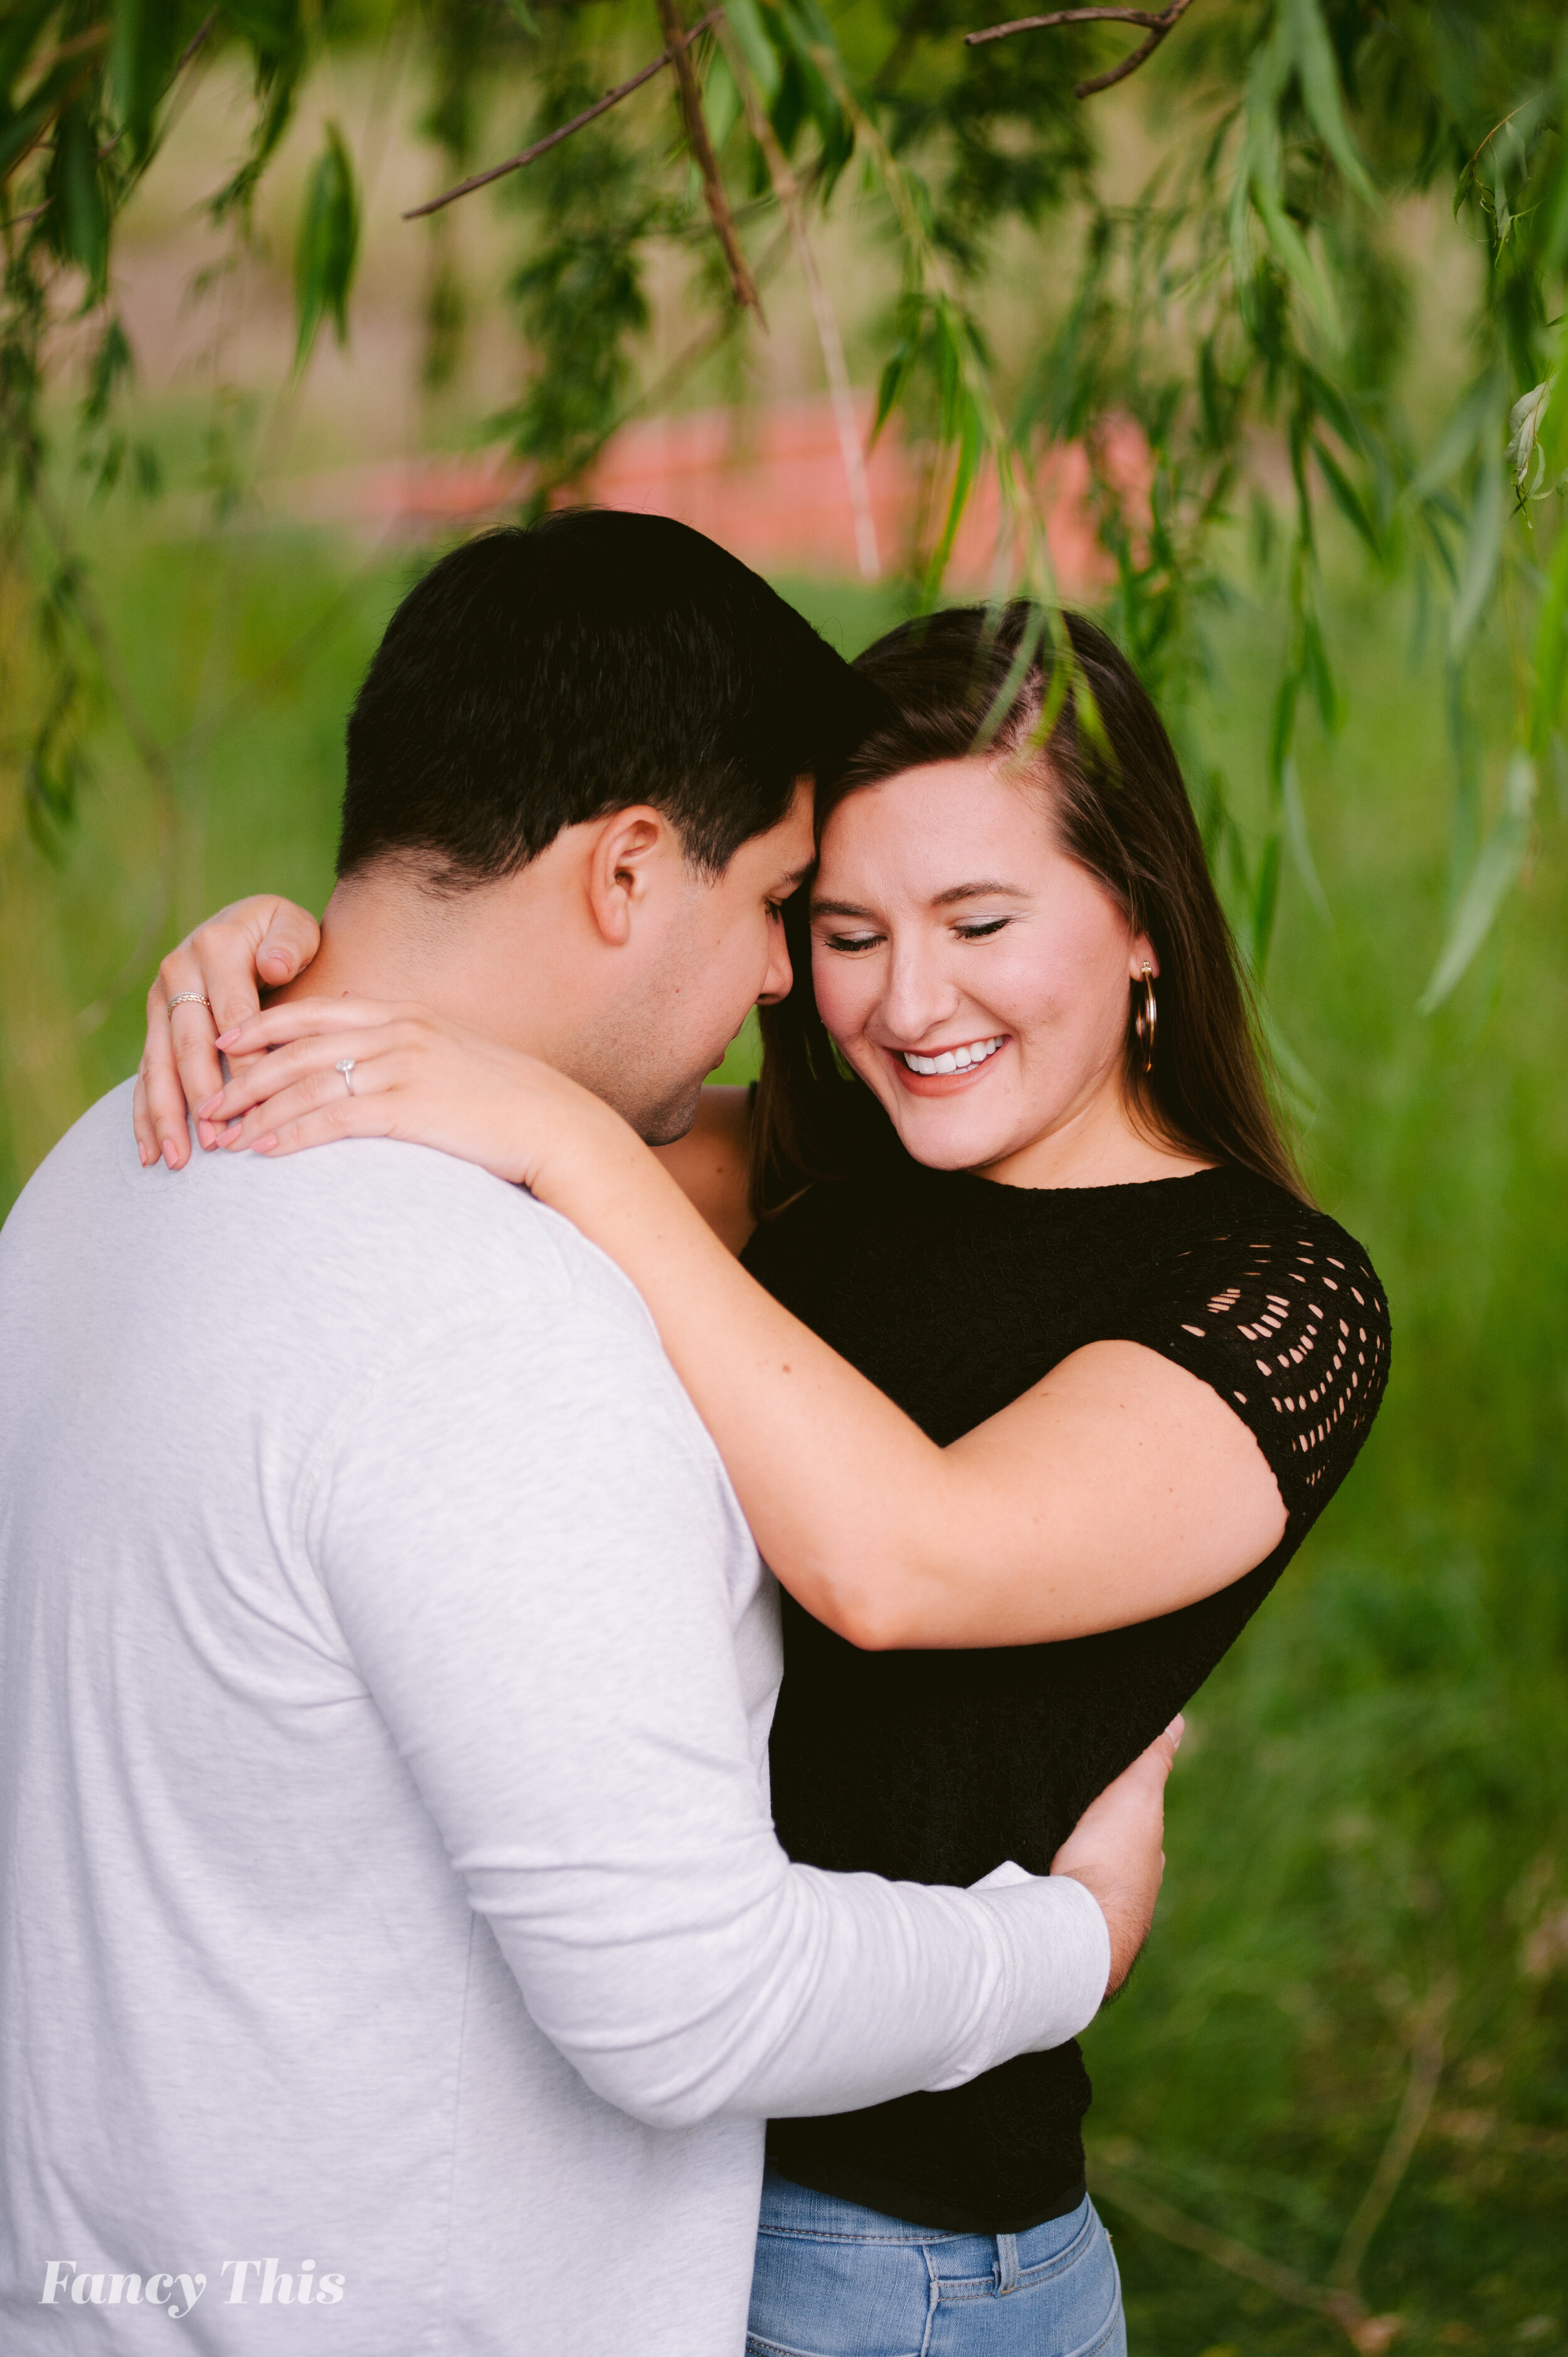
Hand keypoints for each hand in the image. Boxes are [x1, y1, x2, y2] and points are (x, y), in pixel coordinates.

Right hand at [133, 896, 320, 1168]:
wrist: (248, 923)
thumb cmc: (281, 936)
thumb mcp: (293, 927)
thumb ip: (288, 945)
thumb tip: (274, 965)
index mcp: (215, 948)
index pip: (233, 1016)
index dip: (245, 1064)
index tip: (258, 1108)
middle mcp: (178, 972)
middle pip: (187, 1045)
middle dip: (198, 1099)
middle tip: (212, 1143)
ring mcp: (160, 999)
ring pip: (159, 1064)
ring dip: (165, 1115)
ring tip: (175, 1159)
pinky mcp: (153, 1022)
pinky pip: (147, 1072)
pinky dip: (145, 1113)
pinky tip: (149, 1151)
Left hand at [196, 997, 627, 1191]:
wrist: (557, 1126)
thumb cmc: (506, 1104)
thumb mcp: (452, 1062)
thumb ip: (407, 1056)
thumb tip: (369, 1071)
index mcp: (406, 1016)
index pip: (316, 1014)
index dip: (263, 1026)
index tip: (226, 1042)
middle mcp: (398, 1033)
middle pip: (299, 1049)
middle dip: (245, 1075)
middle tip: (207, 1101)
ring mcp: (404, 1068)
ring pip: (308, 1084)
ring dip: (257, 1111)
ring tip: (223, 1135)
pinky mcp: (410, 1107)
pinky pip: (335, 1118)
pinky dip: (293, 1133)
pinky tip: (265, 1150)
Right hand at [1051, 1717, 1181, 1994]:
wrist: (1073, 1924)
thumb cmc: (1112, 1859)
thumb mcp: (1137, 1794)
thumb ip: (1154, 1760)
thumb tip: (1176, 1720)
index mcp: (1145, 1861)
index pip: (1134, 1824)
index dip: (1119, 1802)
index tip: (1098, 1781)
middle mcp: (1124, 1890)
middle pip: (1101, 1847)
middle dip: (1084, 1829)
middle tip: (1054, 1798)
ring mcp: (1089, 1911)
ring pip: (1072, 1869)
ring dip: (1057, 1853)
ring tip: (1027, 1825)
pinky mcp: (1053, 1920)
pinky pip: (1044, 1887)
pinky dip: (1034, 1874)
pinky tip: (1017, 1861)